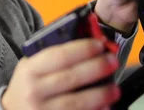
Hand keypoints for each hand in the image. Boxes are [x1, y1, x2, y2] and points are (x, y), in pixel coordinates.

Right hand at [1, 39, 119, 109]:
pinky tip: (105, 107)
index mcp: (30, 69)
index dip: (81, 49)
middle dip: (96, 68)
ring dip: (99, 94)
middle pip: (70, 78)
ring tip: (115, 89)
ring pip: (75, 102)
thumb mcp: (33, 66)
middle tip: (113, 61)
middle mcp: (34, 90)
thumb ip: (54, 54)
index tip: (99, 44)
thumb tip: (89, 41)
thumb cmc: (29, 84)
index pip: (58, 56)